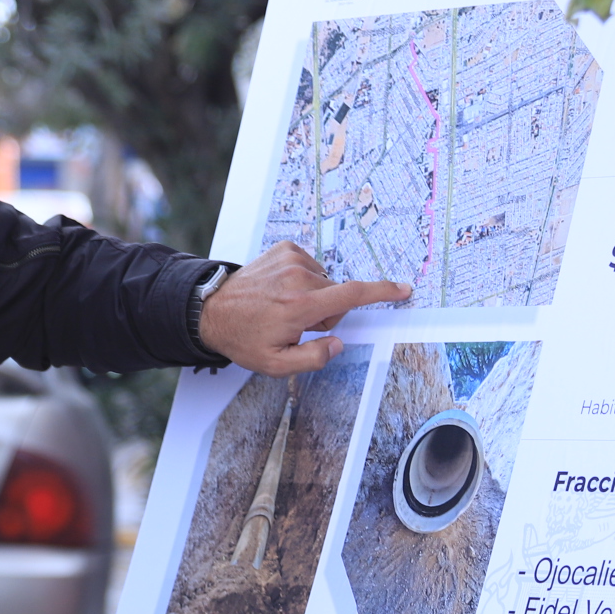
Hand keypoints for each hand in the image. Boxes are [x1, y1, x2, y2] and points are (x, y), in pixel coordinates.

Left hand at [196, 241, 406, 375]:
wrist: (212, 310)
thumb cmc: (244, 338)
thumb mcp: (276, 364)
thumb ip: (313, 358)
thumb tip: (338, 343)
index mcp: (300, 305)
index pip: (352, 295)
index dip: (382, 292)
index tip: (402, 289)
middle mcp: (298, 278)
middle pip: (338, 294)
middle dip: (326, 311)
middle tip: (296, 323)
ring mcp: (291, 260)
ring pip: (324, 281)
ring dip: (313, 296)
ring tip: (283, 306)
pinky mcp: (284, 249)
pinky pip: (311, 267)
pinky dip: (302, 280)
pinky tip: (280, 290)